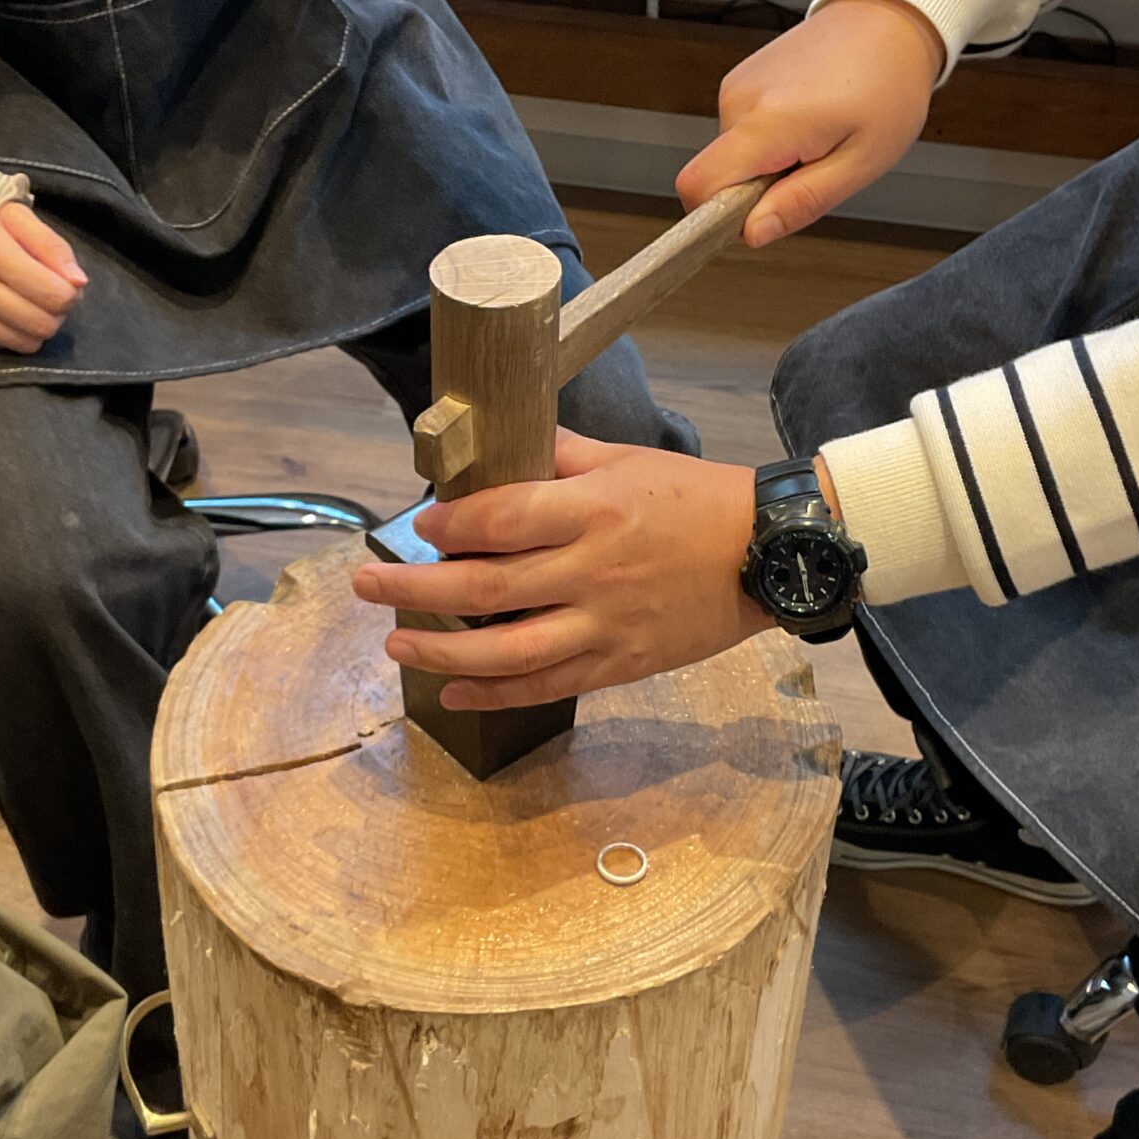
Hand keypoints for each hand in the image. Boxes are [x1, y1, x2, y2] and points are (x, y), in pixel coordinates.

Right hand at [0, 202, 85, 351]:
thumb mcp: (11, 214)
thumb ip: (51, 246)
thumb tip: (78, 283)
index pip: (54, 295)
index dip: (69, 294)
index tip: (64, 284)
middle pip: (40, 325)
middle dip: (55, 314)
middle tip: (47, 296)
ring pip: (19, 343)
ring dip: (31, 327)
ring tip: (22, 302)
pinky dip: (3, 331)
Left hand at [351, 429, 769, 711]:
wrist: (771, 554)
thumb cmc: (700, 501)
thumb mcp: (631, 459)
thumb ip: (563, 454)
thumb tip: (509, 444)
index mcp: (592, 510)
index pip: (499, 519)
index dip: (448, 526)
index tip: (421, 527)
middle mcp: (592, 571)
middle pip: (484, 589)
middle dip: (413, 588)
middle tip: (366, 583)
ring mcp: (605, 625)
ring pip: (506, 651)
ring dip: (441, 652)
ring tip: (396, 646)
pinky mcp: (620, 664)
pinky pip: (546, 686)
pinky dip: (494, 694)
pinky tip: (453, 693)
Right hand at [679, 0, 945, 246]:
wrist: (890, 20)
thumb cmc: (888, 85)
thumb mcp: (860, 163)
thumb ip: (801, 202)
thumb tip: (752, 233)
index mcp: (767, 122)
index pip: (698, 186)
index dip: (720, 216)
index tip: (763, 216)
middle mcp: (740, 99)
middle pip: (717, 176)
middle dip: (758, 191)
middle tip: (815, 168)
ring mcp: (737, 85)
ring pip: (731, 156)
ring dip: (770, 164)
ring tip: (819, 138)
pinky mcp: (741, 79)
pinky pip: (741, 132)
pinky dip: (770, 141)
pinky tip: (809, 120)